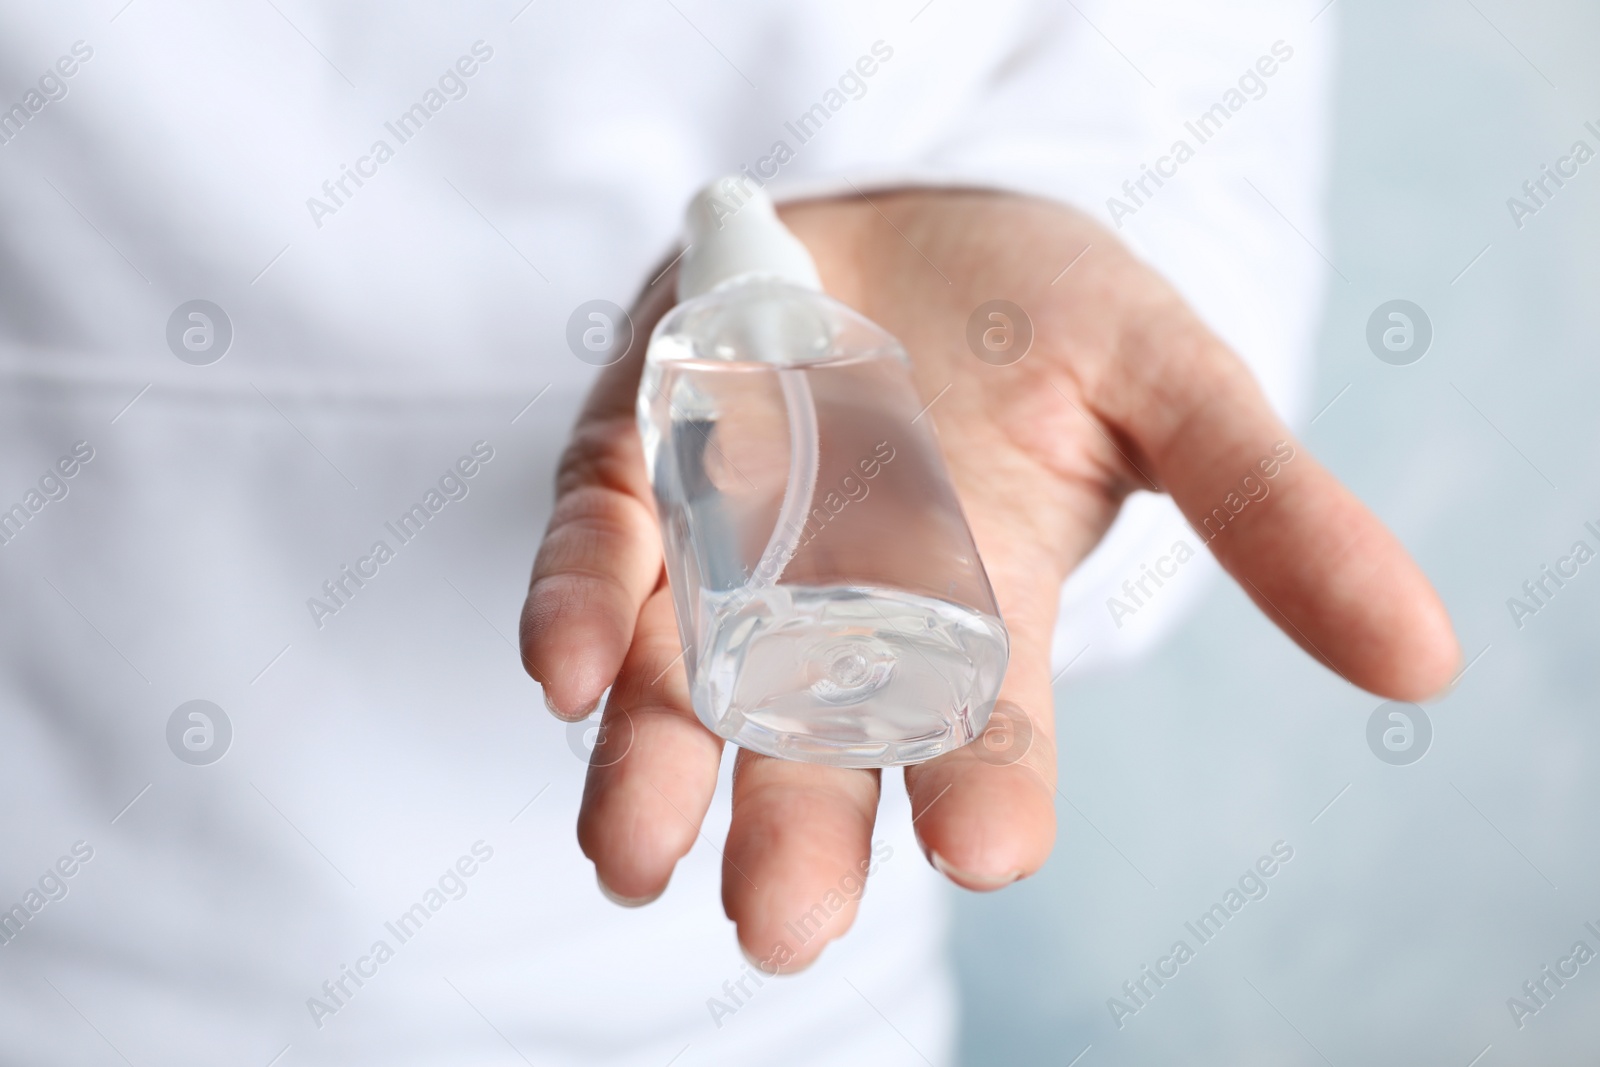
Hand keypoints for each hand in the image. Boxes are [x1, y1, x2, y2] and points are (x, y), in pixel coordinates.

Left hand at [520, 189, 1458, 969]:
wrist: (902, 209)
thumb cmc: (1039, 305)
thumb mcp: (1170, 380)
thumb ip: (1268, 509)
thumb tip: (1423, 655)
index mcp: (972, 610)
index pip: (981, 725)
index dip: (990, 783)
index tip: (991, 848)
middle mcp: (835, 612)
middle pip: (810, 748)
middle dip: (797, 835)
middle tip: (785, 928)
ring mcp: (724, 546)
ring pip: (675, 685)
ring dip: (653, 771)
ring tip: (638, 857)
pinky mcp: (635, 469)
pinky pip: (592, 552)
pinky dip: (572, 605)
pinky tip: (567, 670)